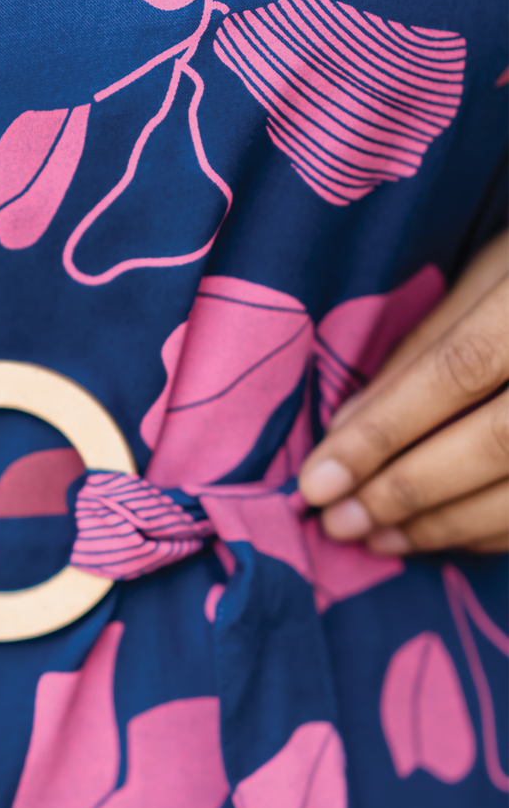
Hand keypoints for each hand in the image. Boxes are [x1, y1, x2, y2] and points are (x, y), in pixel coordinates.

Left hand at [299, 234, 507, 555]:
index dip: (383, 432)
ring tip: (376, 538)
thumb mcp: (496, 268)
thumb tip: (346, 429)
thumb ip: (425, 345)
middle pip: (497, 443)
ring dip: (446, 526)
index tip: (317, 479)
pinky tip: (443, 535)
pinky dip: (496, 533)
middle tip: (336, 523)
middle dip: (406, 491)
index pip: (457, 371)